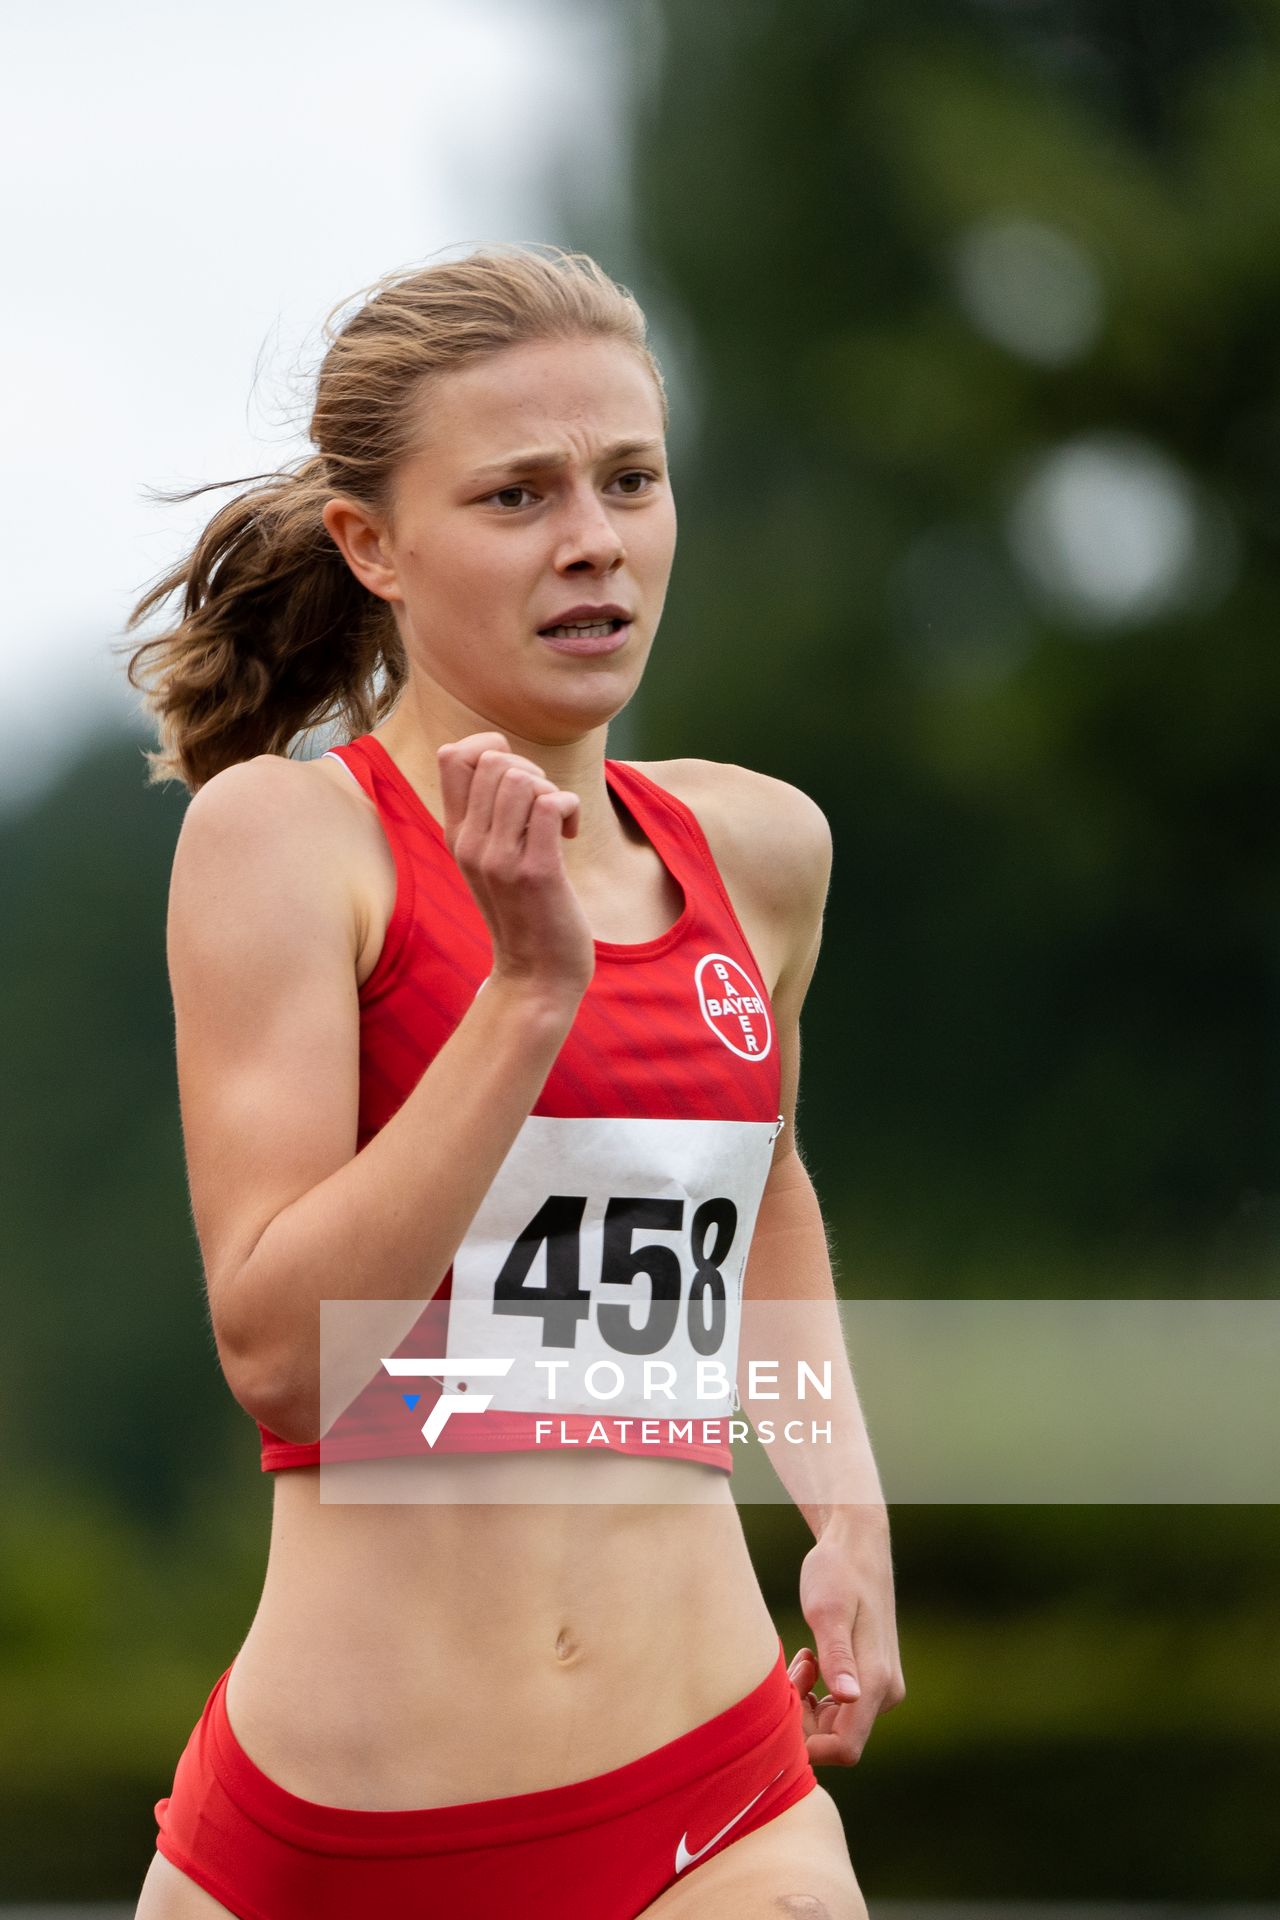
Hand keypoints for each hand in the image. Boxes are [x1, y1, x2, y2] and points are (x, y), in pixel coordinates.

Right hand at [438, 732, 594, 1000]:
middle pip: (493, 760)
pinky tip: (570, 835)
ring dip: (552, 790)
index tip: (518, 782)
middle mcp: (470, 843)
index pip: (452, 754)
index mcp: (456, 835)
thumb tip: (501, 756)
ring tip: (557, 824)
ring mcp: (500, 858)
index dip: (492, 748)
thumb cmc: (524, 911)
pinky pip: (551, 804)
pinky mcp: (536, 872)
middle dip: (531, 770)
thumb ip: (487, 814)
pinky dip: (569, 808)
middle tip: (545, 809)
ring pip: (522, 779)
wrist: (536, 974)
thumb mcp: (491, 860)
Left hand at [788, 1516, 905, 1764]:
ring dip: (806, 1704)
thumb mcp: (827, 1611)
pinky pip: (838, 1708)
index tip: (782, 1708)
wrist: (856, 1545)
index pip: (844, 1748)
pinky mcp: (869, 1679)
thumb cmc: (838, 1571)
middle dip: (803, 1718)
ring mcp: (879, 1688)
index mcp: (877, 1682)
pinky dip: (815, 1693)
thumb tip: (849, 1697)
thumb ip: (837, 1656)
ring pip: (834, 1724)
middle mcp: (885, 1693)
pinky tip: (808, 1659)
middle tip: (790, 1668)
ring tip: (799, 1658)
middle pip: (836, 1739)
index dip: (808, 1745)